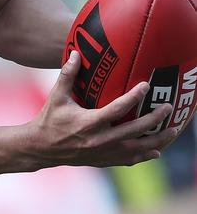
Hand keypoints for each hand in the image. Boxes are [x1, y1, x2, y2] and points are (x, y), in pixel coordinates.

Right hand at [29, 51, 177, 168]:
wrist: (40, 148)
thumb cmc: (48, 120)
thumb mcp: (56, 96)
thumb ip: (67, 75)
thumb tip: (76, 52)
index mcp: (88, 123)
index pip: (117, 110)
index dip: (134, 97)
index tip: (146, 86)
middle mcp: (98, 140)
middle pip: (133, 131)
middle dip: (154, 120)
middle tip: (167, 108)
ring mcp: (102, 153)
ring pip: (136, 149)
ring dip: (156, 141)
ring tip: (173, 131)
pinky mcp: (102, 161)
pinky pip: (128, 160)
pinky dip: (143, 156)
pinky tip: (156, 151)